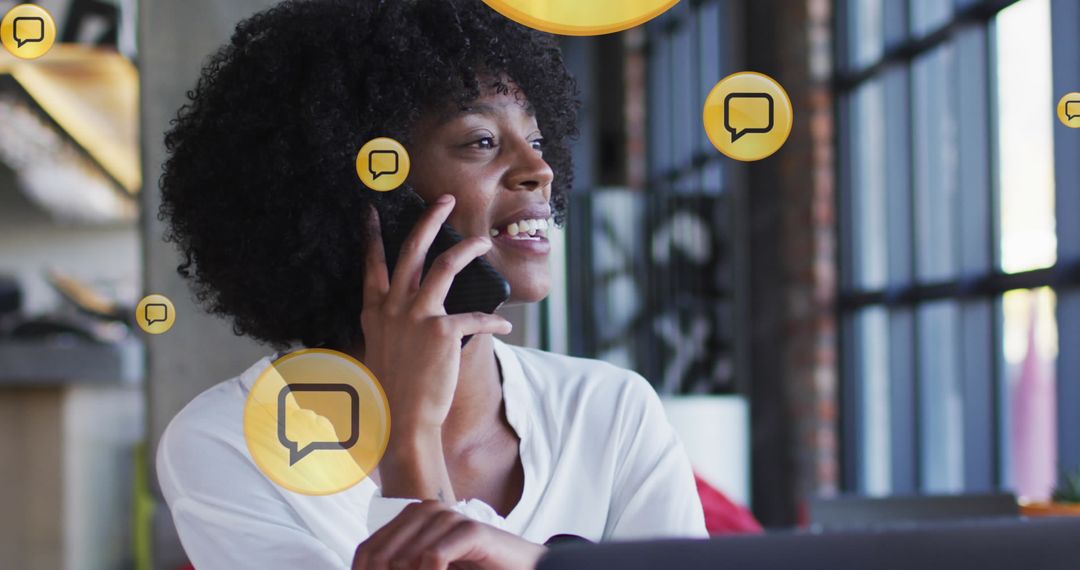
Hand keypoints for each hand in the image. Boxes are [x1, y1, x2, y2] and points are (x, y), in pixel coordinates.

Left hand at [352, 501, 545, 569]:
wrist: (517, 567)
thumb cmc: (470, 568)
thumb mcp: (427, 568)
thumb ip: (401, 566)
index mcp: (410, 517)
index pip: (368, 551)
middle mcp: (426, 511)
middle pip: (382, 556)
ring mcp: (449, 518)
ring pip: (405, 559)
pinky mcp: (470, 531)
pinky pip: (434, 558)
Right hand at [360, 196, 511, 500]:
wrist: (401, 424)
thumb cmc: (389, 396)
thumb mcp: (377, 355)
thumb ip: (388, 330)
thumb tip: (402, 320)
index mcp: (374, 313)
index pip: (373, 265)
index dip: (373, 237)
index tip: (373, 212)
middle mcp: (393, 308)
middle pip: (411, 250)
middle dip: (429, 219)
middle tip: (444, 200)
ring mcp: (417, 317)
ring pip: (445, 266)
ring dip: (468, 249)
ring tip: (483, 242)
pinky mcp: (443, 332)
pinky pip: (476, 316)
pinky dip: (493, 320)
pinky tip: (505, 325)